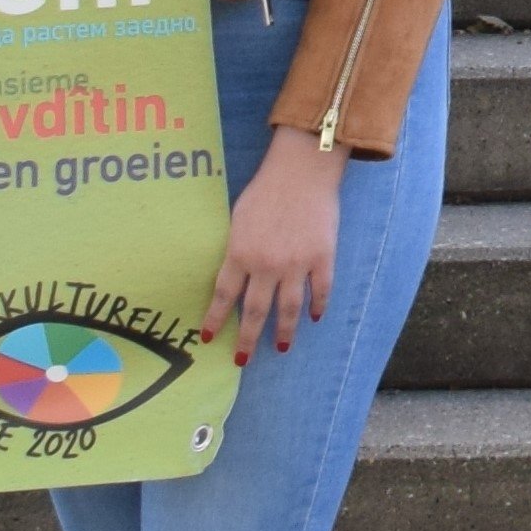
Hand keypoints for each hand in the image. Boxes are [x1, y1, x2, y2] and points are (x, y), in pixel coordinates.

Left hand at [199, 130, 347, 358]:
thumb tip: (234, 274)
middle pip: (255, 311)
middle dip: (247, 340)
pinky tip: (314, 317)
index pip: (223, 296)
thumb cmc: (266, 189)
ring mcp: (296, 264)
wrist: (303, 170)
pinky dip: (317, 306)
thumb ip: (236, 248)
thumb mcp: (239, 218)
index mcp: (240, 253)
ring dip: (284, 332)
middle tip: (242, 360)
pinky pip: (320, 290)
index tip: (209, 339)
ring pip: (288, 309)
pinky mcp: (322, 257)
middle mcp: (266, 265)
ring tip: (282, 347)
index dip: (215, 319)